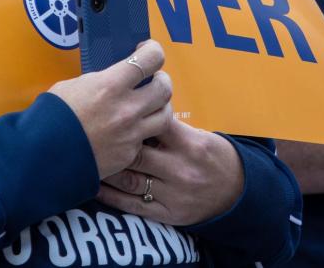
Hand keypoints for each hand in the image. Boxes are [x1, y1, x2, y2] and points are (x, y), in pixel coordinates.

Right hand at [49, 40, 172, 178]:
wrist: (44, 154)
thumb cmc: (53, 116)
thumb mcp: (75, 85)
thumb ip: (101, 80)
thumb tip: (115, 77)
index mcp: (111, 85)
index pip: (151, 59)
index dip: (153, 50)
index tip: (147, 50)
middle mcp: (127, 109)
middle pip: (165, 87)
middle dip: (161, 79)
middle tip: (153, 79)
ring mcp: (131, 134)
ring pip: (166, 115)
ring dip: (160, 106)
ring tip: (150, 104)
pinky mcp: (129, 154)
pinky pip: (147, 139)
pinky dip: (143, 131)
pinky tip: (130, 128)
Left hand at [98, 119, 242, 225]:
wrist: (236, 193)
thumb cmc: (212, 156)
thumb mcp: (199, 135)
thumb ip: (170, 128)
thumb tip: (136, 110)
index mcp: (191, 144)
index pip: (156, 124)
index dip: (133, 115)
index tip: (114, 109)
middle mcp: (181, 169)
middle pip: (137, 153)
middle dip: (113, 142)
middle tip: (91, 133)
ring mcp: (174, 194)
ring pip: (130, 180)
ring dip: (107, 168)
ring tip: (87, 157)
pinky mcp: (168, 214)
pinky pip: (133, 206)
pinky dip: (111, 196)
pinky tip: (95, 185)